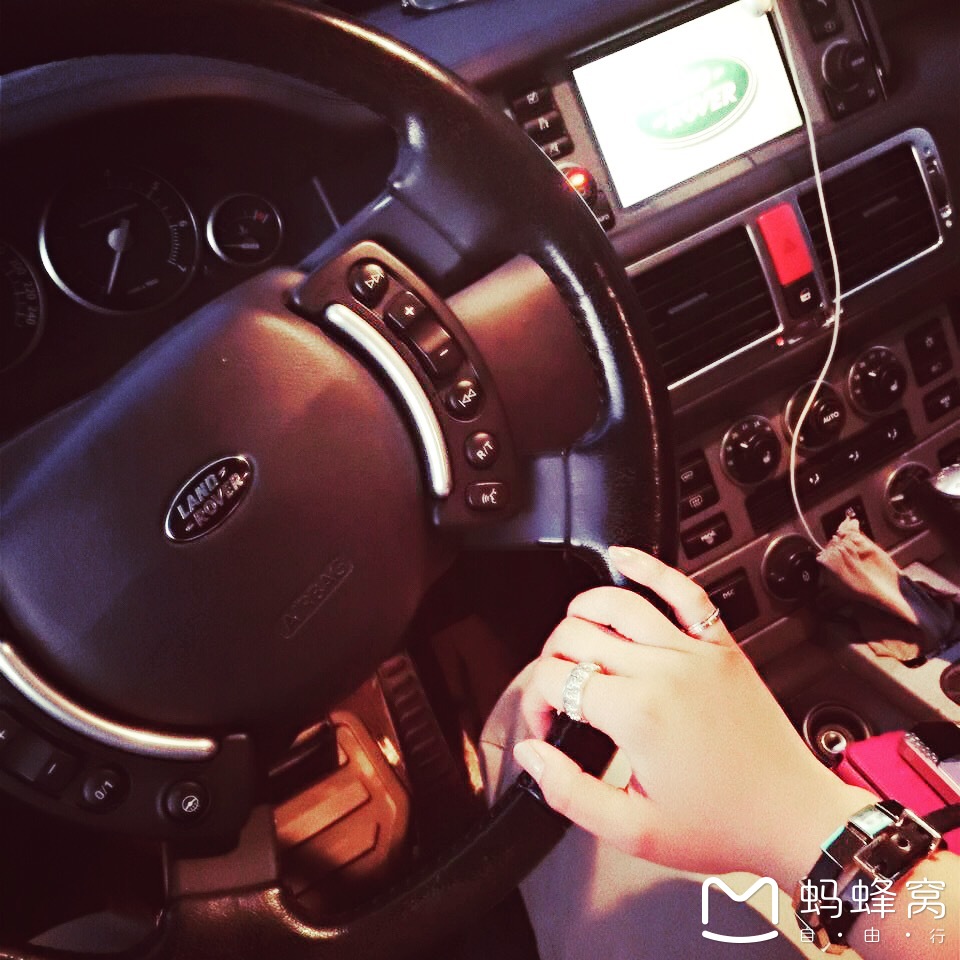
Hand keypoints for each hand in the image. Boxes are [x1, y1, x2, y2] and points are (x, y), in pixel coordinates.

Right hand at [513, 546, 875, 888]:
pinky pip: (682, 589)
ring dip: (581, 611)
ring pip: (617, 602)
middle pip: (576, 634)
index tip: (545, 726)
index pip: (555, 680)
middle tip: (558, 692)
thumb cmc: (722, 824)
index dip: (534, 702)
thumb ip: (570, 793)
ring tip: (571, 636)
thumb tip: (532, 755)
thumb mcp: (633, 831)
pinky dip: (649, 566)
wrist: (792, 816)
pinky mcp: (719, 645)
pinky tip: (624, 558)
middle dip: (551, 661)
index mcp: (636, 713)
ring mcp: (693, 651)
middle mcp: (662, 670)